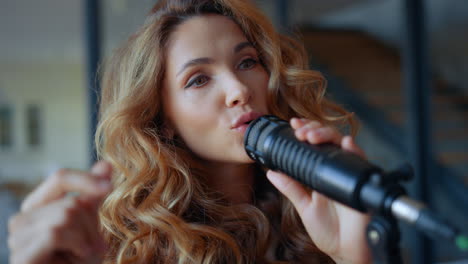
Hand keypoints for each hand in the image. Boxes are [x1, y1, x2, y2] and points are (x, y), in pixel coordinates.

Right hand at [7, 161, 112, 263]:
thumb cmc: (80, 260)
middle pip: (70, 200)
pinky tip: (76, 257)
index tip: (111, 186)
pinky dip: (77, 244)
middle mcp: (23, 219)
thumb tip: (105, 164)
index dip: (87, 179)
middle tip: (95, 245)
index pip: (59, 178)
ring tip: (85, 253)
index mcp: (38, 206)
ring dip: (87, 236)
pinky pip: (56, 231)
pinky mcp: (21, 256)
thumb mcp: (91, 224)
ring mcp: (17, 238)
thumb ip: (93, 195)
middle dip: (92, 224)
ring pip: (66, 214)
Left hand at [266, 118, 370, 263]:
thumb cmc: (328, 230)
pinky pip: (360, 162)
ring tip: (311, 135)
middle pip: (328, 139)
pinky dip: (353, 150)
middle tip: (300, 130)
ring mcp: (348, 174)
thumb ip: (290, 188)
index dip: (305, 131)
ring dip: (327, 135)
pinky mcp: (361, 182)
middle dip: (313, 129)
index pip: (314, 145)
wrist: (345, 251)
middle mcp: (335, 169)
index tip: (293, 125)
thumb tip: (271, 172)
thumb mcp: (304, 207)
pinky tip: (345, 143)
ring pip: (342, 144)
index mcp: (320, 173)